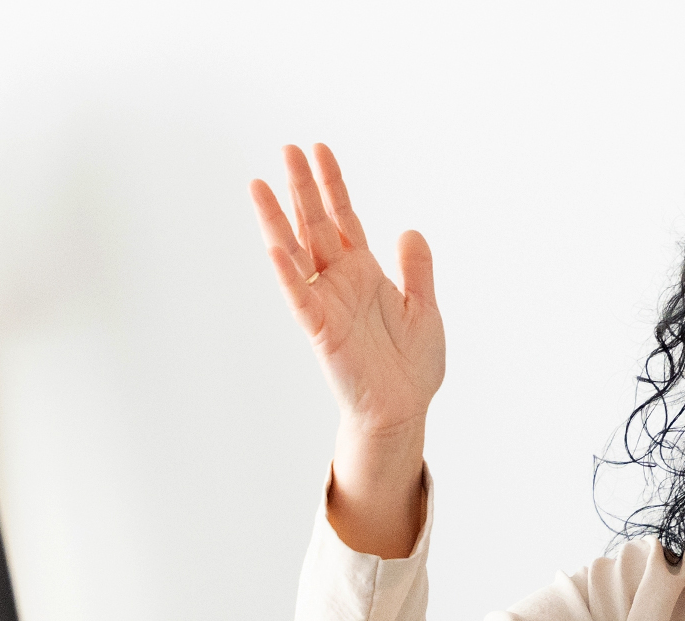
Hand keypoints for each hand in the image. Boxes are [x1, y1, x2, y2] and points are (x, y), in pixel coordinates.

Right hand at [250, 144, 443, 435]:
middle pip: (315, 224)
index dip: (332, 184)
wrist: (403, 408)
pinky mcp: (320, 329)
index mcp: (364, 272)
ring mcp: (327, 302)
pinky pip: (299, 296)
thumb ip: (416, 268)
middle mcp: (340, 281)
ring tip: (259, 185)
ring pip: (296, 252)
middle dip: (301, 187)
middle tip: (287, 149)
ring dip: (278, 219)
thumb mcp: (424, 306)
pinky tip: (273, 245)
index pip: (342, 218)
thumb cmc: (411, 365)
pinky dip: (286, 272)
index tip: (318, 149)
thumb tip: (409, 230)